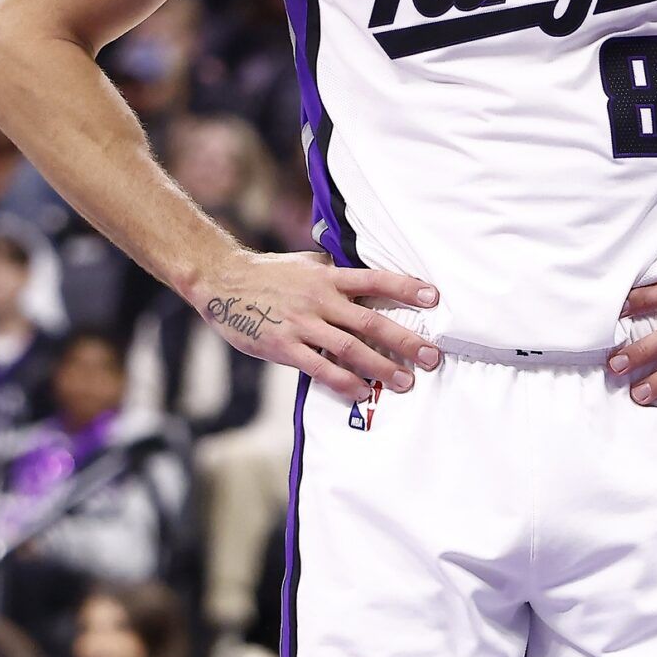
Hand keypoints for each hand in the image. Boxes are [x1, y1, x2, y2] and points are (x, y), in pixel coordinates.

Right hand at [186, 250, 441, 401]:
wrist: (222, 281)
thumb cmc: (268, 273)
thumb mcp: (306, 264)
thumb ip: (335, 273)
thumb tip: (366, 277)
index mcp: (328, 276)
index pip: (376, 280)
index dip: (407, 288)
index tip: (435, 298)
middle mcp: (320, 299)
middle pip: (371, 321)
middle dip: (405, 340)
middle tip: (431, 356)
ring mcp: (303, 324)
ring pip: (351, 349)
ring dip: (381, 367)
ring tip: (405, 382)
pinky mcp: (285, 347)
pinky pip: (321, 369)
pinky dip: (345, 382)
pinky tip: (364, 392)